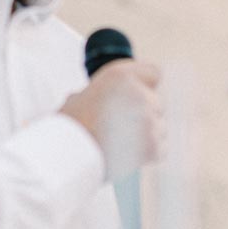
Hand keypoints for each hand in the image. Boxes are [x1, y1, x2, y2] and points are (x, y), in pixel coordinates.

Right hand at [60, 59, 162, 179]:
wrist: (67, 156)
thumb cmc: (68, 128)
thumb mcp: (80, 97)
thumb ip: (101, 93)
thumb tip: (95, 97)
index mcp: (121, 76)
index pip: (154, 73)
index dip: (146, 86)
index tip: (137, 98)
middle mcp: (139, 95)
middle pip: (157, 104)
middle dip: (144, 116)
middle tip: (121, 129)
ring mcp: (148, 120)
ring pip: (160, 128)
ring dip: (147, 137)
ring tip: (121, 144)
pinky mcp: (152, 145)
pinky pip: (160, 150)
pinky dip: (148, 156)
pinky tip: (127, 155)